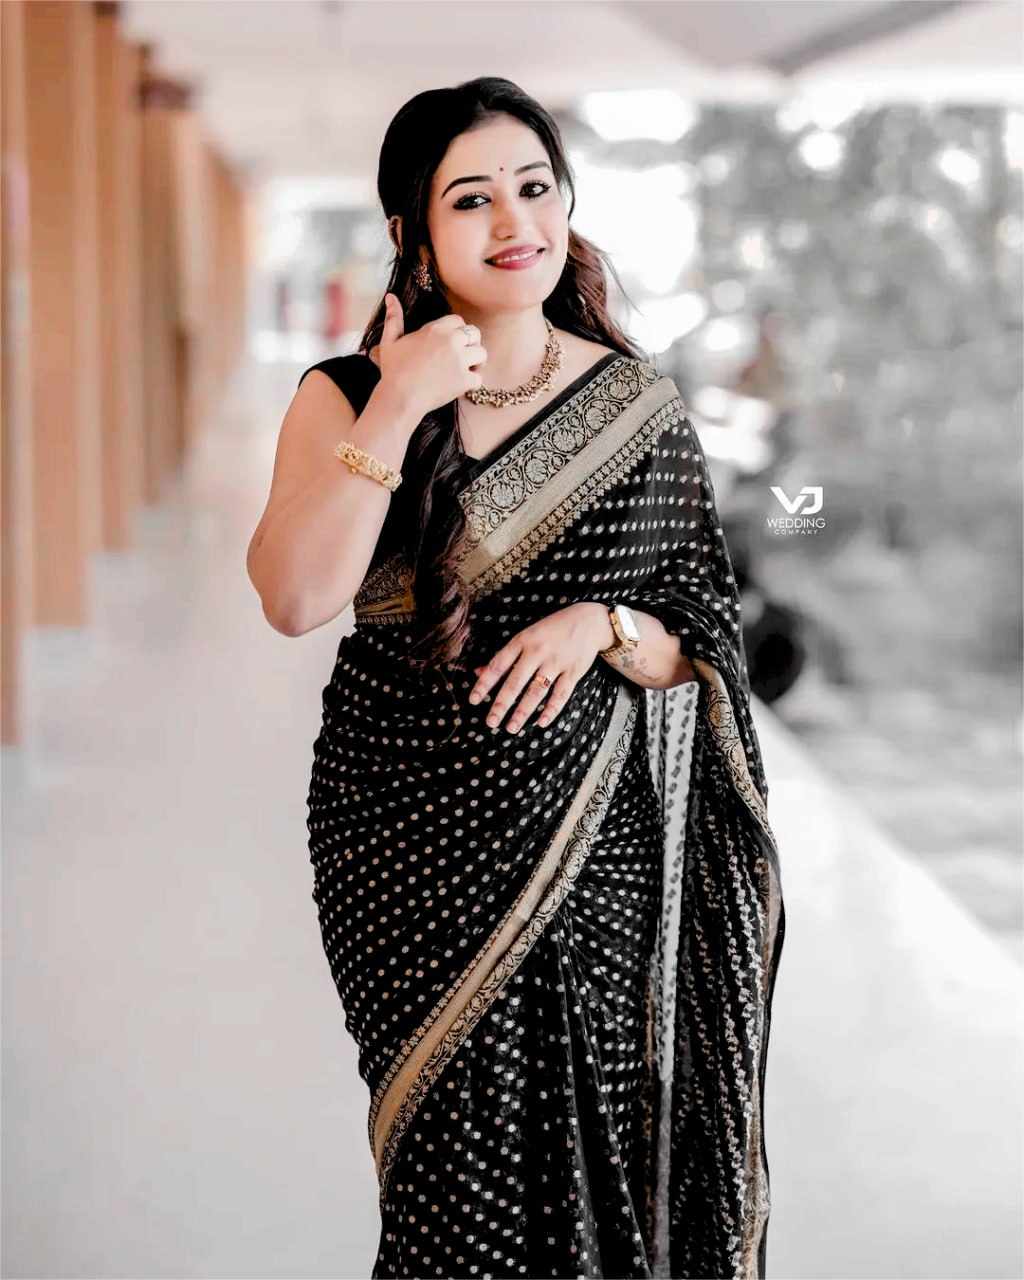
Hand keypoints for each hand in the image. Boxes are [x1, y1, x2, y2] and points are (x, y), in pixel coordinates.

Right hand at [370, 293, 487, 418]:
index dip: (457, 330)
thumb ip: (394, 317)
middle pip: (475, 333)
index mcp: (436, 329)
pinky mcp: (464, 381)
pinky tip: (462, 384)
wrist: (400, 398)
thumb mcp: (390, 341)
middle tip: (462, 354)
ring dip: (476, 361)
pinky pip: (479, 378)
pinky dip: (472, 382)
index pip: (459, 320)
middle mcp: (451, 342)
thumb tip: (391, 297)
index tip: (451, 342)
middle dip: (471, 343)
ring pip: (482, 354)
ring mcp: (460, 361)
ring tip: (466, 368)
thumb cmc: (393, 371)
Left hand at [467, 603, 613, 733]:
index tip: (474, 700)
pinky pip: (561, 694)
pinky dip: (551, 710)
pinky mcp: (574, 671)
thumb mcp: (526, 636)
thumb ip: (505, 656)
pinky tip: (540, 723)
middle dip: (502, 704)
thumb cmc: (552, 630)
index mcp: (522, 640)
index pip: (498, 665)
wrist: (589, 621)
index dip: (485, 683)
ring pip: (537, 691)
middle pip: (516, 682)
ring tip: (511, 728)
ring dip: (523, 712)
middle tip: (491, 722)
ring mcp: (556, 662)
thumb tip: (478, 672)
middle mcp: (538, 651)